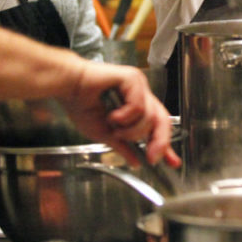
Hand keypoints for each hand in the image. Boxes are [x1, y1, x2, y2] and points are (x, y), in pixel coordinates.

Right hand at [58, 62, 180, 167]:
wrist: (68, 88)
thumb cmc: (81, 105)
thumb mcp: (105, 135)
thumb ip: (123, 147)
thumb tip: (136, 162)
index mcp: (135, 108)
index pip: (158, 127)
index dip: (165, 145)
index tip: (173, 163)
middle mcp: (140, 95)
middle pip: (162, 121)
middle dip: (159, 142)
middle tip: (151, 157)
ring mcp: (138, 86)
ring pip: (150, 117)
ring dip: (131, 130)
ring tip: (113, 126)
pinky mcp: (132, 78)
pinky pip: (138, 105)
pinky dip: (125, 116)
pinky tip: (112, 115)